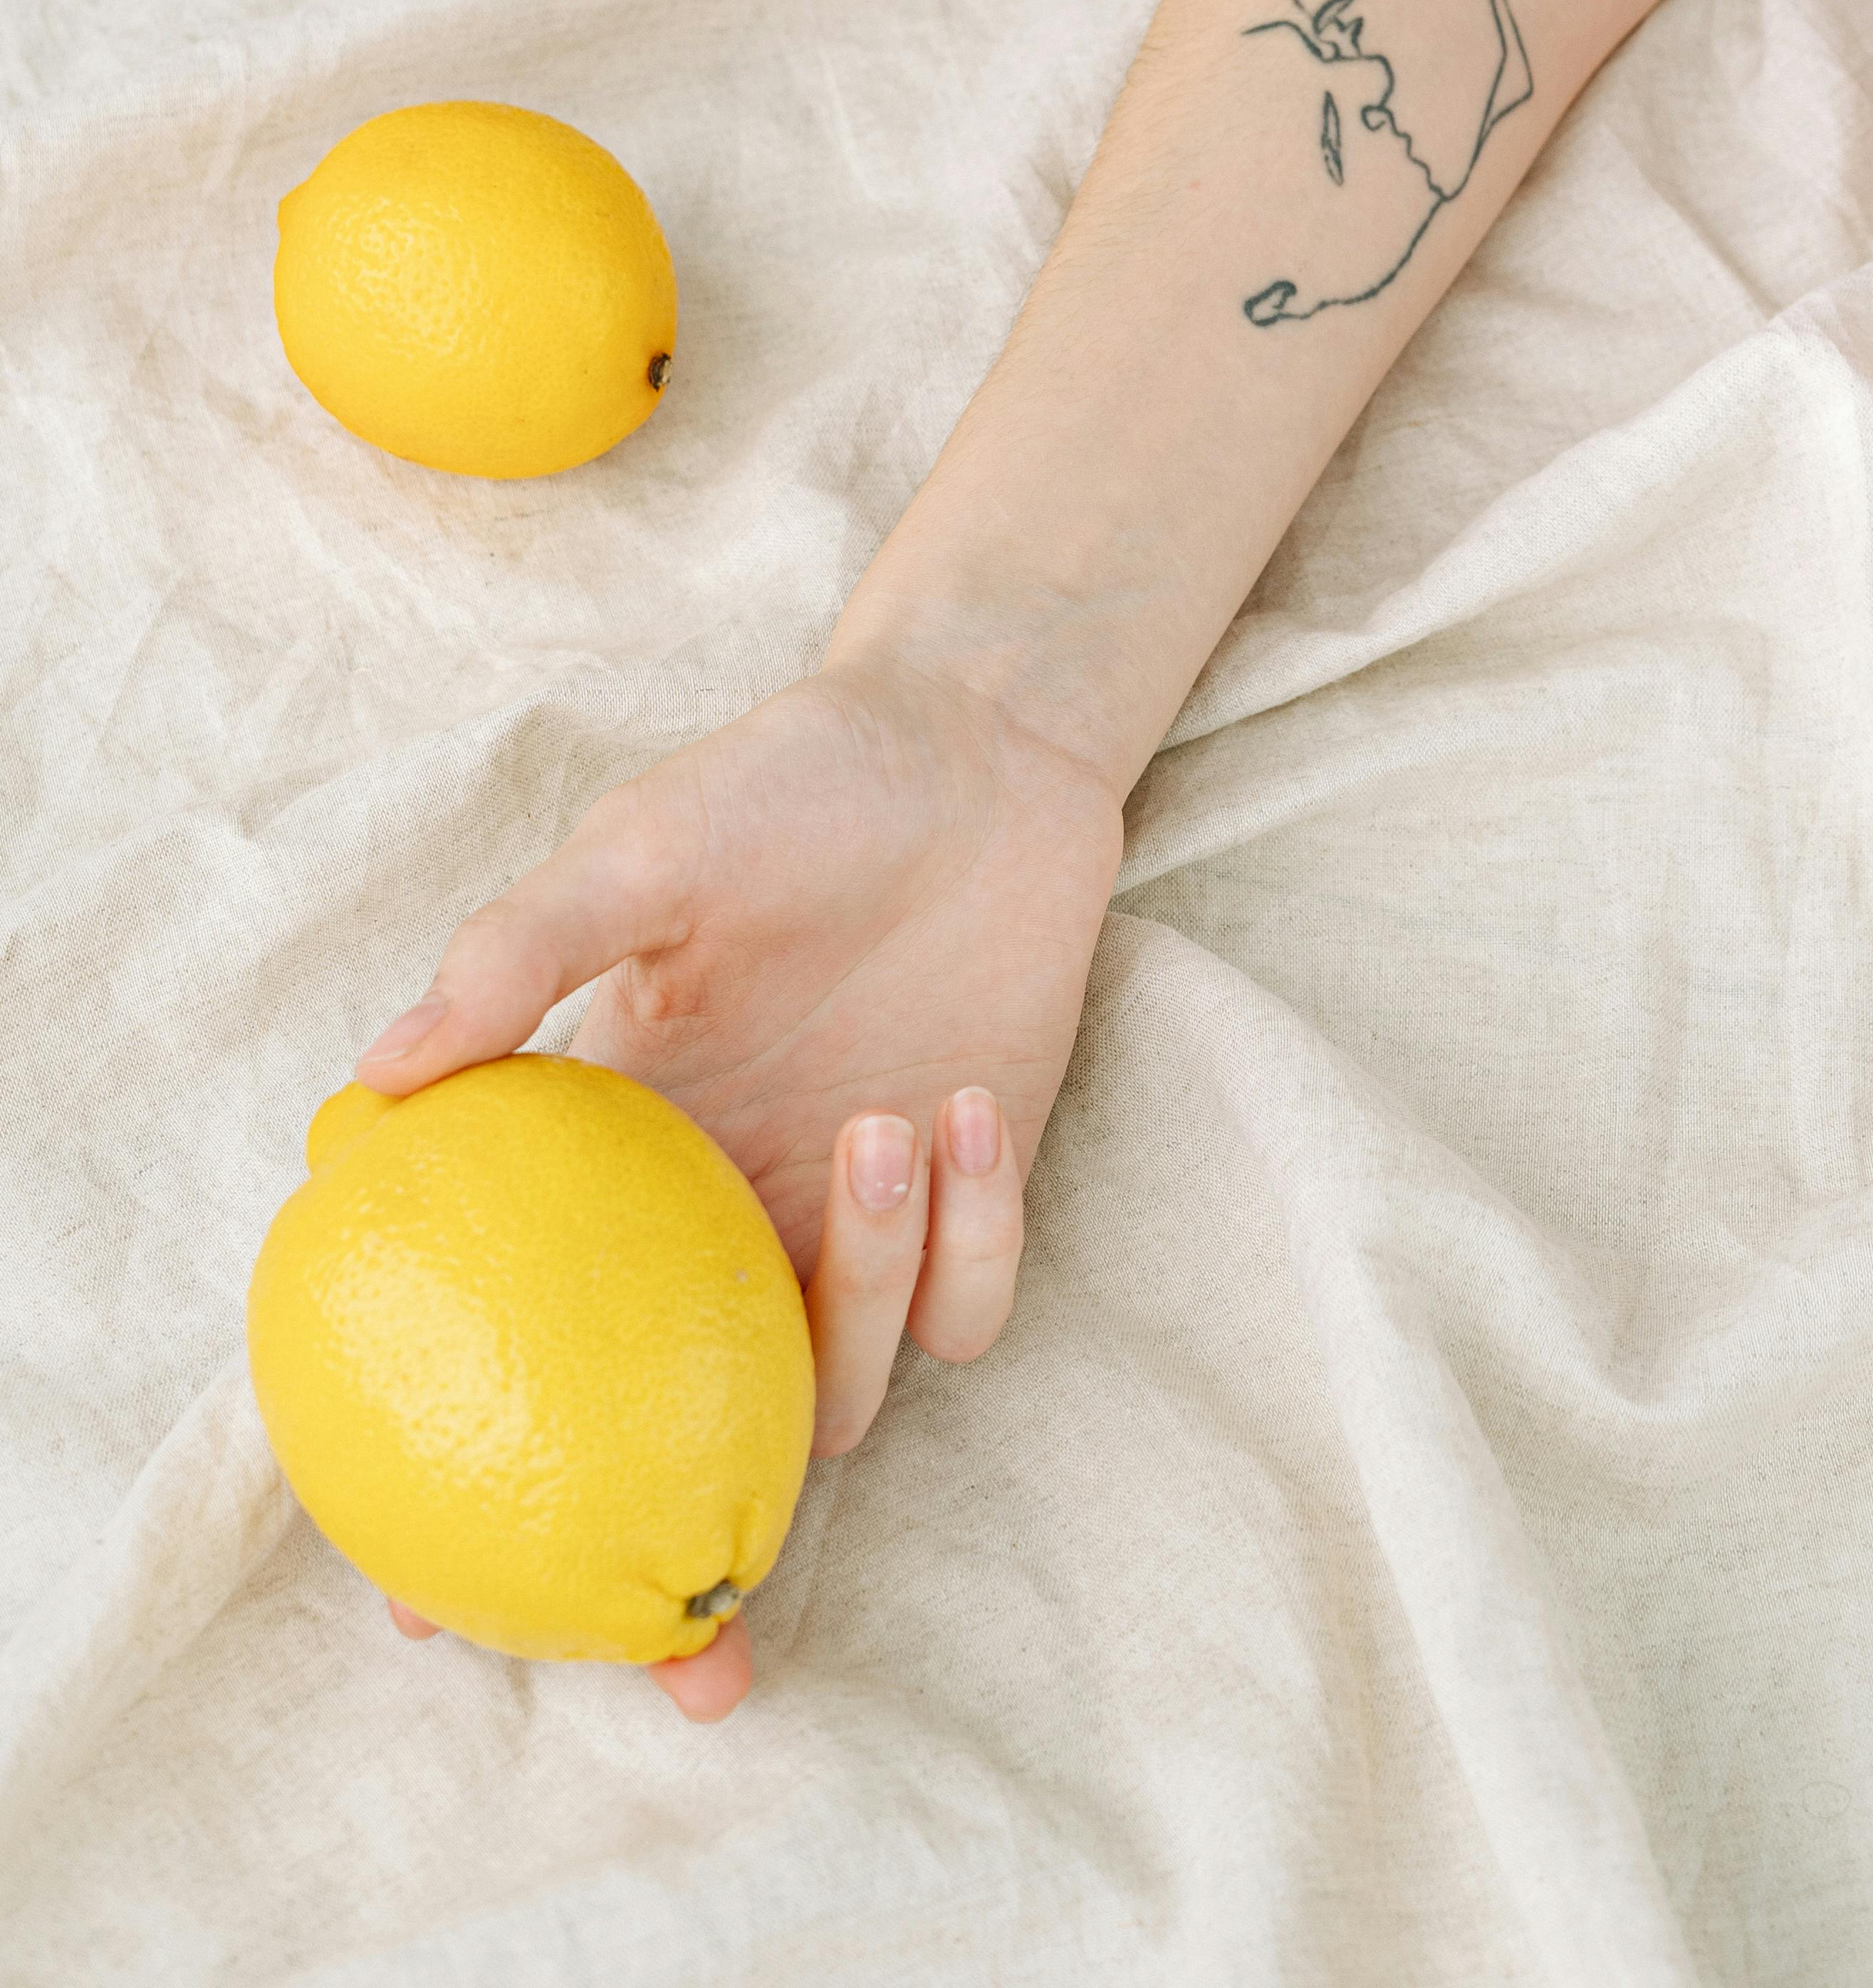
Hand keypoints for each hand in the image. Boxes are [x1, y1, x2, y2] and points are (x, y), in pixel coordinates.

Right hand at [352, 643, 1126, 1718]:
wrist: (968, 736)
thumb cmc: (788, 782)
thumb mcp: (637, 850)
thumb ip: (515, 957)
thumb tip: (375, 1081)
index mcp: (622, 1157)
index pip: (525, 1346)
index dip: (470, 1472)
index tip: (415, 1596)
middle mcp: (729, 1212)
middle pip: (691, 1444)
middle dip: (692, 1563)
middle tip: (698, 1656)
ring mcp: (854, 1213)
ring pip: (843, 1380)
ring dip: (866, 1290)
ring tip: (886, 1121)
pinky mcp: (979, 1186)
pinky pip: (970, 1304)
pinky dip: (973, 1237)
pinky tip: (962, 1102)